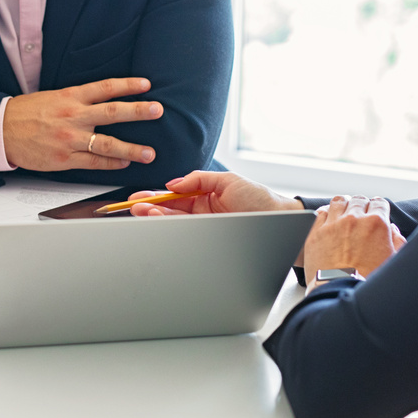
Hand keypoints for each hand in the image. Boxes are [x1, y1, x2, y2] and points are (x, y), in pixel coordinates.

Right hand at [2, 78, 162, 171]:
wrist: (2, 130)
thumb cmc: (27, 112)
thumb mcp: (54, 96)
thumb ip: (79, 99)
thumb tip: (105, 100)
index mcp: (71, 97)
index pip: (105, 88)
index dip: (128, 85)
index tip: (146, 85)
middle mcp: (73, 116)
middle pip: (112, 112)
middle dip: (138, 111)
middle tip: (157, 110)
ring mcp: (70, 139)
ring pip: (107, 143)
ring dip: (131, 149)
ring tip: (149, 152)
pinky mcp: (64, 159)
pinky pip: (92, 162)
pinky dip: (110, 164)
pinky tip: (123, 164)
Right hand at [127, 171, 301, 215]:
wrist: (283, 222)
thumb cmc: (261, 200)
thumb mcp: (229, 180)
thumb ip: (199, 178)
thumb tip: (173, 183)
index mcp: (206, 195)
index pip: (175, 196)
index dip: (155, 196)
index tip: (138, 198)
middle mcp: (203, 211)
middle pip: (170, 210)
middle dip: (151, 208)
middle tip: (134, 207)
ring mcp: (206, 226)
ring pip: (175, 222)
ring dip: (157, 217)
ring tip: (142, 213)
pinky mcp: (210, 238)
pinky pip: (186, 232)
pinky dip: (170, 227)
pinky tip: (158, 223)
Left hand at [302, 195, 406, 282]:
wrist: (341, 294)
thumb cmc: (369, 282)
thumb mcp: (394, 261)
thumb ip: (397, 241)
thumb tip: (393, 230)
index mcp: (377, 224)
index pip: (379, 203)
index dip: (379, 208)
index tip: (376, 212)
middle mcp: (354, 219)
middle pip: (359, 200)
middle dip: (362, 206)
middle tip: (361, 215)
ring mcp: (333, 224)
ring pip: (339, 201)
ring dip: (343, 206)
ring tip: (344, 214)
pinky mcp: (316, 232)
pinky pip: (320, 213)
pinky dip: (326, 214)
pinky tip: (329, 221)